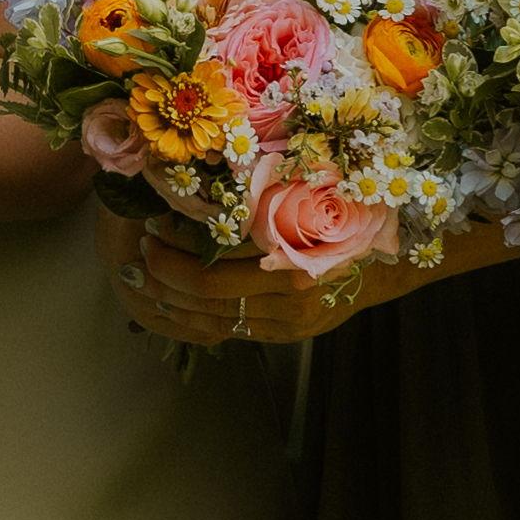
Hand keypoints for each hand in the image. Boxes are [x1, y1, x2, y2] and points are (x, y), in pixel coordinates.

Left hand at [95, 207, 342, 345]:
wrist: (381, 266)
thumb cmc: (339, 219)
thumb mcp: (304, 199)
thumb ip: (259, 200)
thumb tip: (197, 183)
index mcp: (296, 253)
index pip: (217, 260)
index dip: (176, 244)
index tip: (151, 222)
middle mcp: (291, 293)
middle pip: (208, 291)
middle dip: (164, 271)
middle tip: (138, 249)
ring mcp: (287, 321)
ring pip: (212, 317)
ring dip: (169, 298)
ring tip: (142, 277)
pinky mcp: (282, 336)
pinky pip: (227, 332)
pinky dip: (193, 319)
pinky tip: (170, 303)